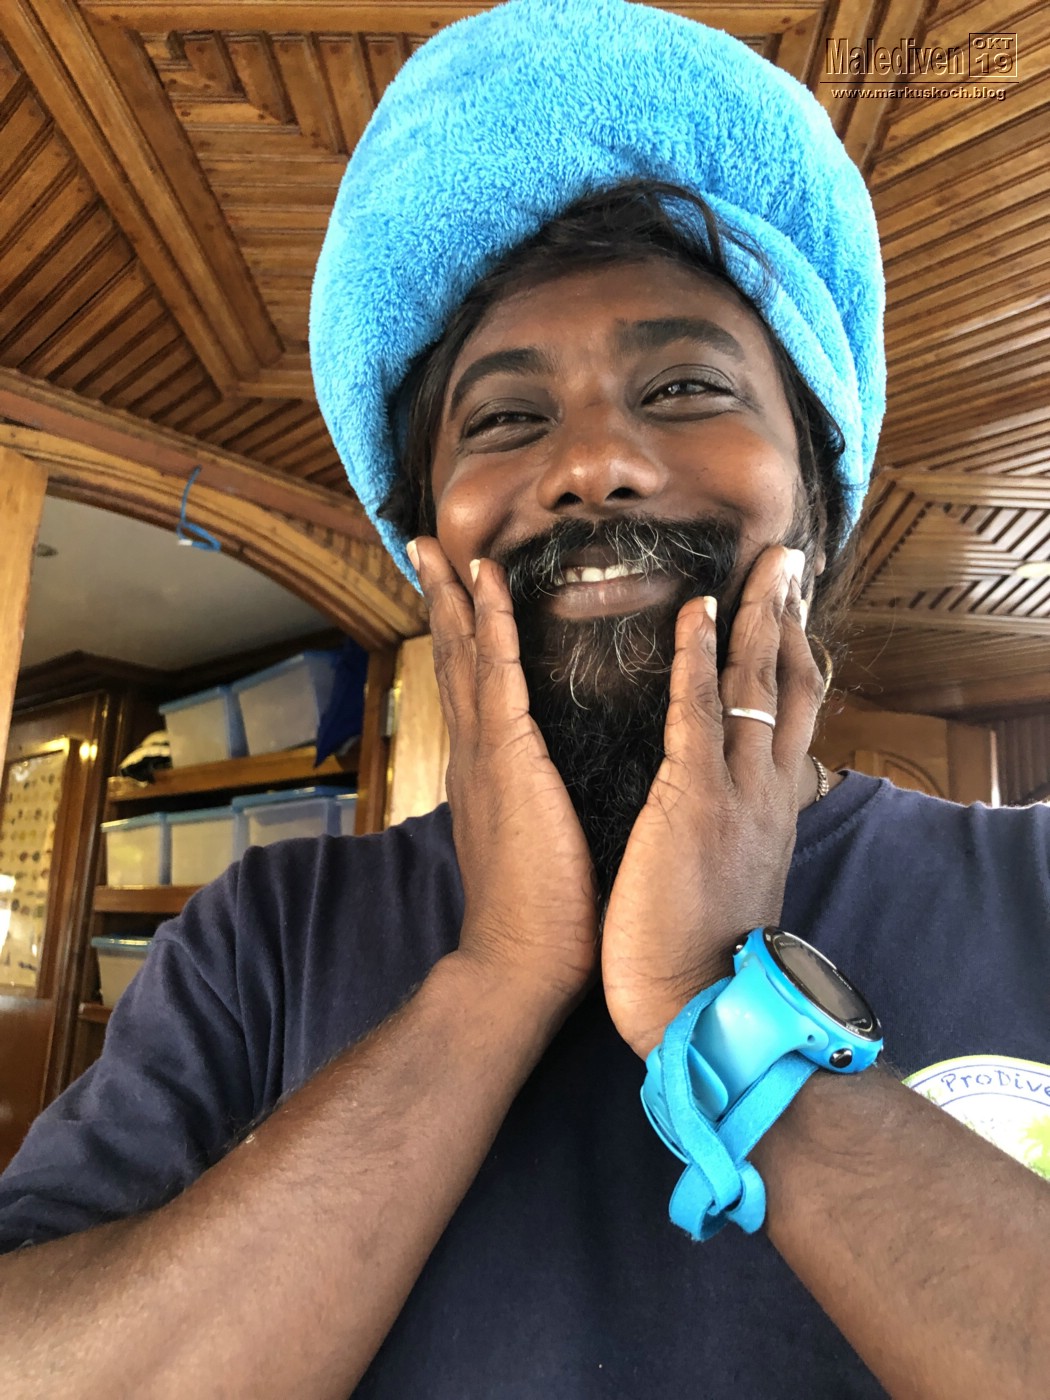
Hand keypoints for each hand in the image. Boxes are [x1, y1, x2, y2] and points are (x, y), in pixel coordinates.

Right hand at [412, 538, 598, 1007]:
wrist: (521, 964)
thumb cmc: (544, 914)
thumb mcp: (540, 839)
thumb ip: (539, 801)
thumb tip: (556, 782)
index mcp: (486, 772)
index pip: (472, 687)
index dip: (462, 635)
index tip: (457, 590)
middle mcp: (474, 755)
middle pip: (452, 660)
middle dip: (441, 601)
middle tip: (426, 548)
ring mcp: (484, 756)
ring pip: (465, 657)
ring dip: (454, 598)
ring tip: (440, 548)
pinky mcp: (506, 762)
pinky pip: (497, 677)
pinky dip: (489, 626)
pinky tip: (487, 586)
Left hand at [600, 545, 824, 1057]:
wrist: (696, 1008)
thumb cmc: (702, 955)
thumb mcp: (734, 881)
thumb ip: (740, 834)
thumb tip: (735, 812)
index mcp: (770, 809)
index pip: (794, 715)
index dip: (794, 656)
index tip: (789, 610)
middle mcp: (764, 791)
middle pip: (789, 684)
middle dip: (786, 617)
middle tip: (786, 561)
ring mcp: (733, 793)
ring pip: (754, 686)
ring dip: (754, 618)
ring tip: (758, 566)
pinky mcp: (691, 803)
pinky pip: (697, 713)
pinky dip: (695, 660)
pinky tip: (694, 614)